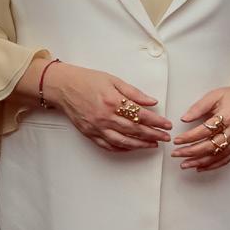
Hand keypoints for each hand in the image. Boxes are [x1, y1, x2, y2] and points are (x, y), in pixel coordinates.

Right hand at [46, 62, 171, 151]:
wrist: (62, 86)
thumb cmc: (88, 80)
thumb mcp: (114, 80)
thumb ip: (134, 93)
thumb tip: (153, 101)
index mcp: (113, 101)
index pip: (141, 115)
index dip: (157, 121)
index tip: (167, 125)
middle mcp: (105, 117)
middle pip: (134, 130)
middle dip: (153, 135)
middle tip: (166, 138)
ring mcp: (96, 127)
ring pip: (122, 141)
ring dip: (140, 145)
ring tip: (153, 145)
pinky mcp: (89, 133)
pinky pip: (107, 145)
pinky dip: (121, 148)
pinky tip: (132, 147)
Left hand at [171, 83, 229, 171]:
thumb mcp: (214, 96)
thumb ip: (198, 107)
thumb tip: (184, 119)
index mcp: (228, 115)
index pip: (205, 130)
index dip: (189, 137)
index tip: (177, 140)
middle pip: (211, 146)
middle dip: (191, 152)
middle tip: (176, 153)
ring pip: (217, 155)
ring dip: (199, 162)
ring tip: (185, 164)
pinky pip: (226, 159)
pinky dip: (212, 165)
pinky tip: (200, 167)